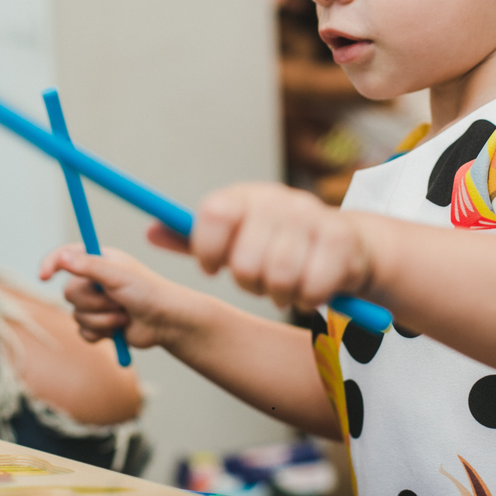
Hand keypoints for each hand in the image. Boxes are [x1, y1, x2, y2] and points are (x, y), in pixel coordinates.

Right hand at [40, 244, 189, 349]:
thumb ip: (89, 266)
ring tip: (124, 315)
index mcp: (99, 260)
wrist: (166, 322)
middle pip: (69, 292)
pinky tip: (119, 329)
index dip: (51, 263)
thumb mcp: (118, 275)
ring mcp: (96, 303)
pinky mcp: (99, 325)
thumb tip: (62, 257)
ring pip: (77, 315)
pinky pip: (84, 332)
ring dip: (101, 319)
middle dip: (93, 302)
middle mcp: (94, 280)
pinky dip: (101, 333)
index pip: (65, 256)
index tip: (44, 275)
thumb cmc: (148, 292)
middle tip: (118, 301)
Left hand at [188, 182, 372, 310]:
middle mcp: (277, 200)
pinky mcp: (340, 239)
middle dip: (249, 283)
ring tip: (284, 289)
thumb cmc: (277, 246)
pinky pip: (313, 287)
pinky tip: (310, 291)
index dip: (207, 250)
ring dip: (280, 295)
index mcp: (245, 197)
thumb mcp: (234, 239)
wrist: (344, 244)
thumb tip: (150, 232)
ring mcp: (312, 215)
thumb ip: (194, 239)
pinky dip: (309, 298)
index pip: (213, 215)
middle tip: (259, 282)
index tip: (212, 268)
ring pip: (279, 277)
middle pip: (244, 260)